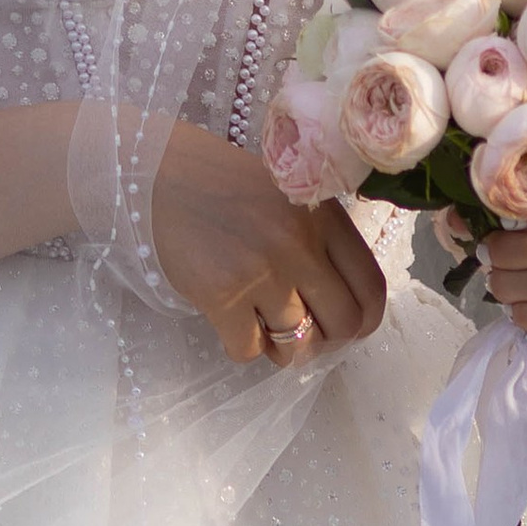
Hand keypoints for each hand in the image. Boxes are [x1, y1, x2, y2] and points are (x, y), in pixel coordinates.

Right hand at [151, 128, 387, 365]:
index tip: (345, 326)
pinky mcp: (221, 297)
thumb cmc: (221, 182)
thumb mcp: (286, 194)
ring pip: (298, 345)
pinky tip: (233, 323)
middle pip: (343, 324)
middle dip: (326, 339)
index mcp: (323, 216)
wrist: (155, 175)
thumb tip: (339, 298)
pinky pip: (249, 351)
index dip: (363, 319)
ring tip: (265, 327)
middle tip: (303, 331)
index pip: (371, 288)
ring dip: (285, 348)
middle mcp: (300, 245)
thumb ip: (318, 237)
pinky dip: (245, 347)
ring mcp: (261, 273)